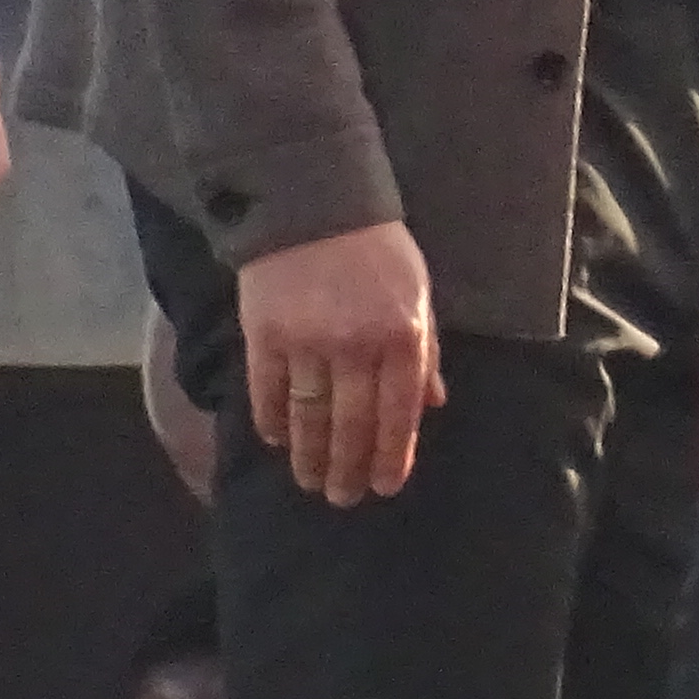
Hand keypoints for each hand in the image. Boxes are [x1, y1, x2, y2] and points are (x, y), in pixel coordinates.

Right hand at [237, 217, 442, 503]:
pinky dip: (273, 421)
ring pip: (310, 417)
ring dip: (310, 456)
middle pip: (352, 424)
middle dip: (349, 468)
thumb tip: (433, 406)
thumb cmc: (377, 249)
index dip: (392, 456)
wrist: (314, 200)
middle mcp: (358, 346)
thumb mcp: (418, 294)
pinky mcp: (265, 334)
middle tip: (343, 498)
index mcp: (404, 336)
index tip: (384, 487)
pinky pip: (269, 392)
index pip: (399, 414)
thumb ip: (424, 351)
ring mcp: (308, 342)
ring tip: (310, 481)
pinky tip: (277, 441)